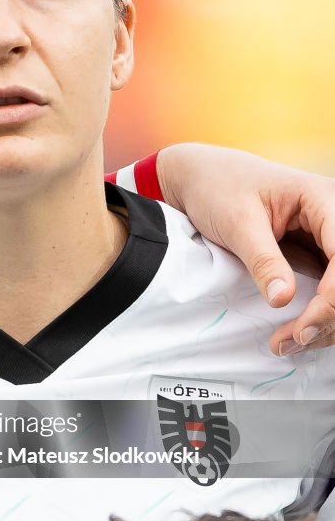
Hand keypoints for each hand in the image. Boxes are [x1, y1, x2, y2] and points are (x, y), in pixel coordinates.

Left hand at [157, 144, 334, 355]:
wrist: (200, 178)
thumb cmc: (218, 187)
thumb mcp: (237, 223)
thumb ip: (263, 260)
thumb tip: (282, 299)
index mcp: (321, 199)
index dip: (334, 295)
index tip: (305, 324)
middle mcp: (331, 219)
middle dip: (328, 314)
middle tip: (293, 339)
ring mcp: (325, 239)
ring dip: (323, 321)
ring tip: (284, 343)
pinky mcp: (313, 256)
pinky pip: (326, 290)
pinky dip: (313, 315)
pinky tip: (290, 333)